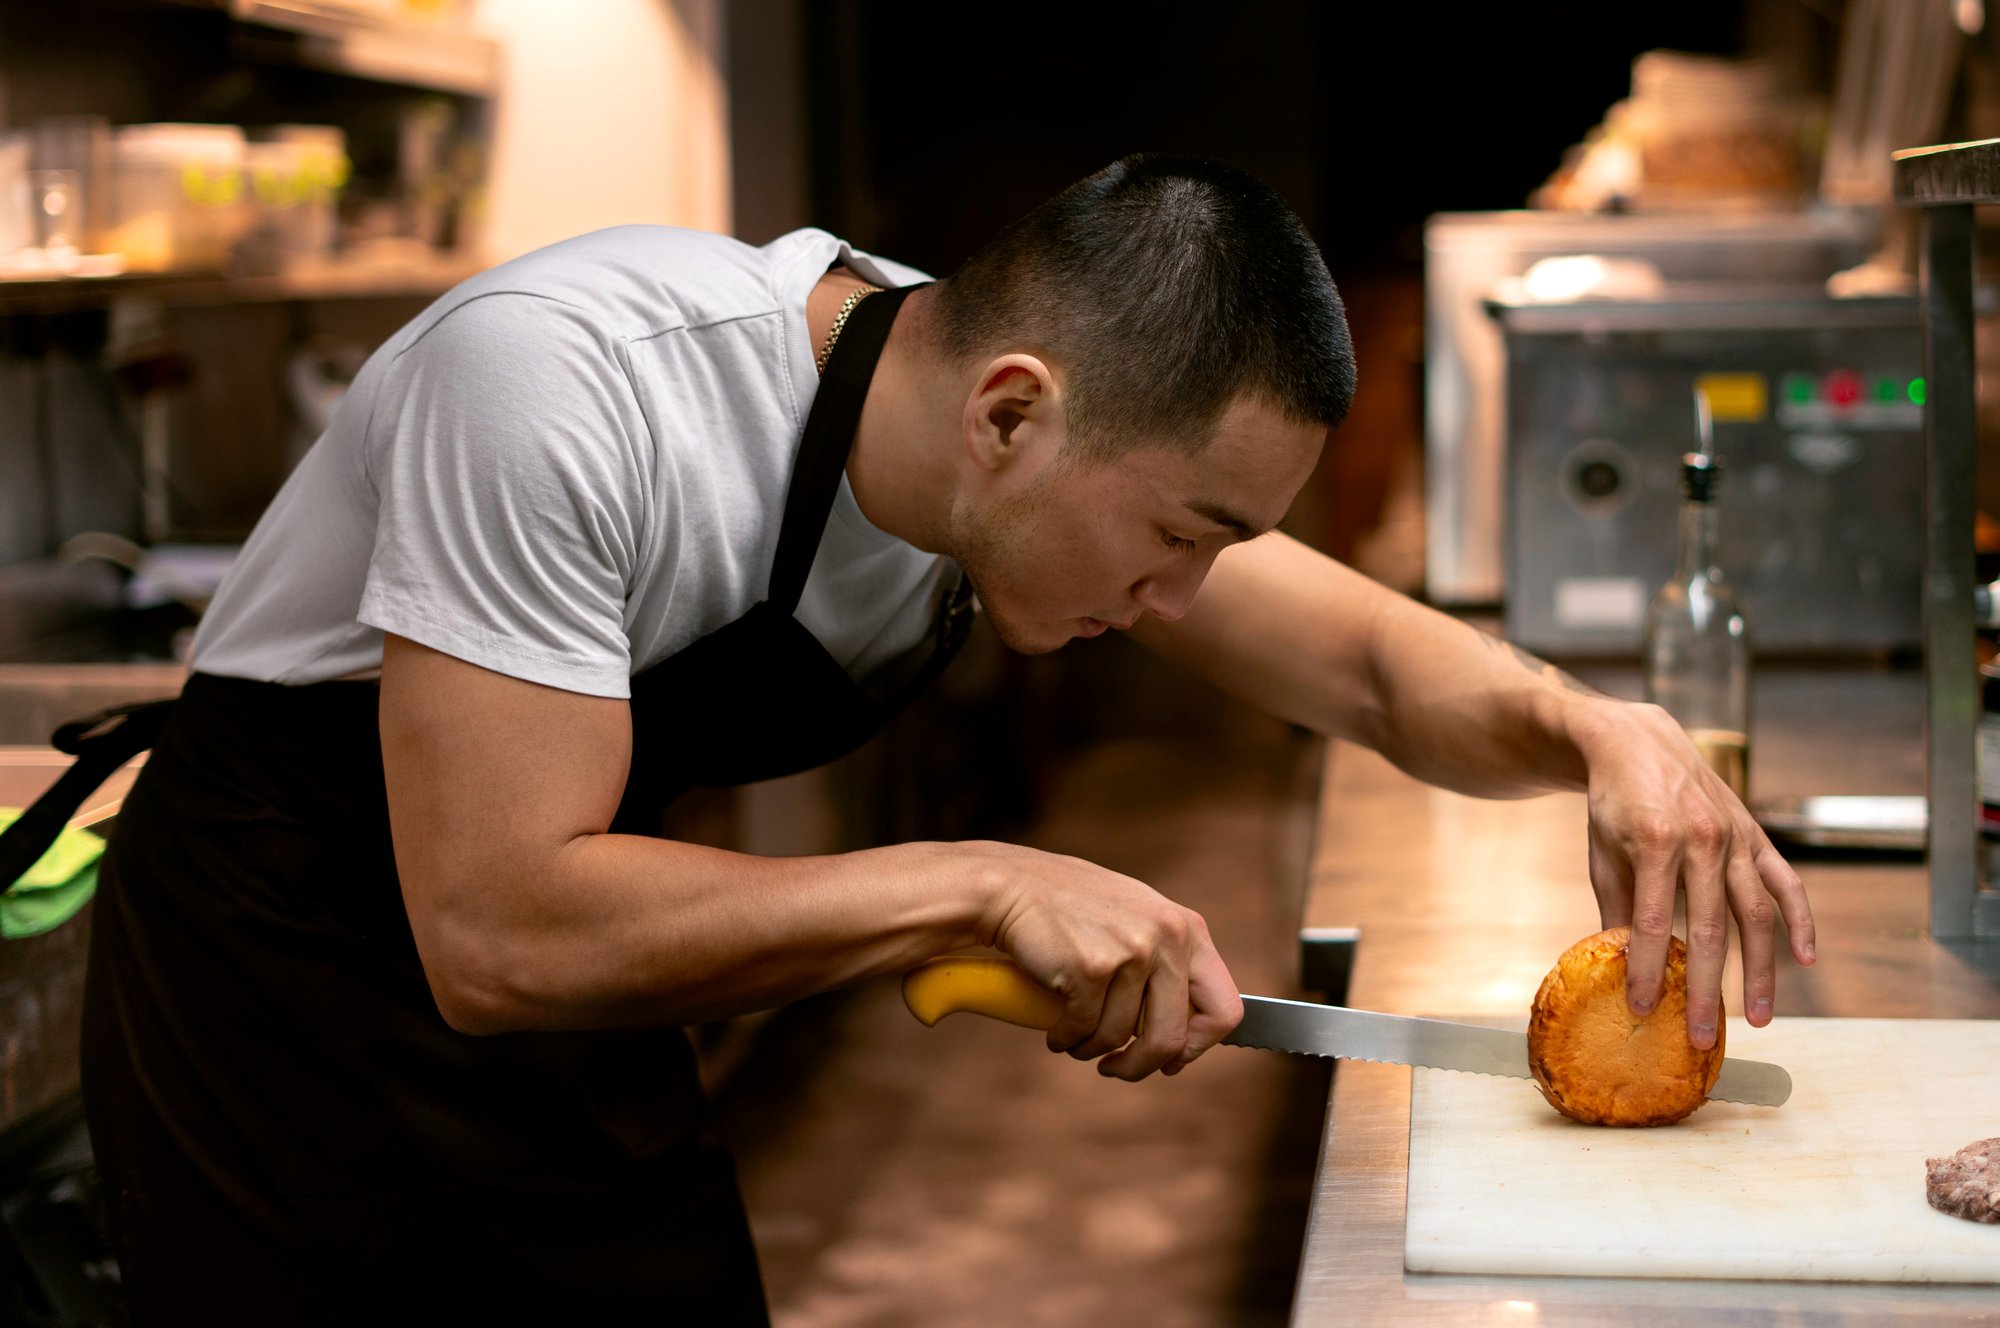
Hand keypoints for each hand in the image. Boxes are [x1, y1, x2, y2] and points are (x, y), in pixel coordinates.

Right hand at [968, 841, 1242, 1079]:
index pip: (1225, 1009)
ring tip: (1072, 1035)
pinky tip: (1055, 1028)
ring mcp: (1131, 951)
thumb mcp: (1137, 924)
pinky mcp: (1092, 968)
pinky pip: (1084, 1031)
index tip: (1171, 1059)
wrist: (1011, 889)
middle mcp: (1168, 937)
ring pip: (1120, 1038)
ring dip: (1091, 1050)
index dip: (1199, 1046)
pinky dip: (1066, 1039)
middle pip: (1173, 1037)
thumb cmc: (1071, 911)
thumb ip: (1167, 968)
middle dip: (1141, 1066)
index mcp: (1188, 929)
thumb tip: (1184, 1042)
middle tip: (1116, 1069)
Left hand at [1573, 702, 1815, 1049]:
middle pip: (1710, 927)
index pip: (1651, 921)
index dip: (1647, 969)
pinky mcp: (1755, 834)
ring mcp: (1735, 836)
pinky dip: (1800, 920)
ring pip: (1755, 913)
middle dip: (1705, 987)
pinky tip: (1805, 959)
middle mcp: (1702, 839)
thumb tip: (1620, 966)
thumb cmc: (1613, 803)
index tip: (1644, 1009)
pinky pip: (1786, 882)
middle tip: (1703, 1036)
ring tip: (1756, 1018)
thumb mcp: (1602, 853)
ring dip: (1759, 970)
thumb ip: (1615, 908)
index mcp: (1655, 841)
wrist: (1637, 741)